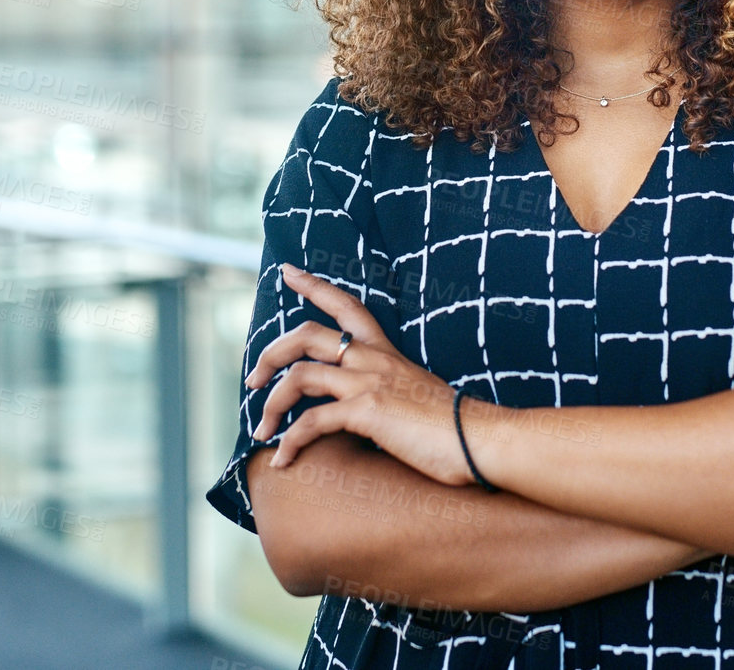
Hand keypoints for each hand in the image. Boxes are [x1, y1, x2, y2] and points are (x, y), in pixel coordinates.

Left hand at [245, 264, 475, 484]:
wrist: (481, 440)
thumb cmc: (454, 427)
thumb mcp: (416, 395)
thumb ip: (388, 390)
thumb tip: (368, 408)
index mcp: (386, 351)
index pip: (346, 305)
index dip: (313, 285)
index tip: (285, 271)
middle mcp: (373, 359)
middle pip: (306, 335)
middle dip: (271, 353)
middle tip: (252, 378)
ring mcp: (369, 382)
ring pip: (299, 377)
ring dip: (271, 404)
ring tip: (260, 429)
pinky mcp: (367, 411)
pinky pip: (311, 423)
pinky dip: (290, 442)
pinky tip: (283, 461)